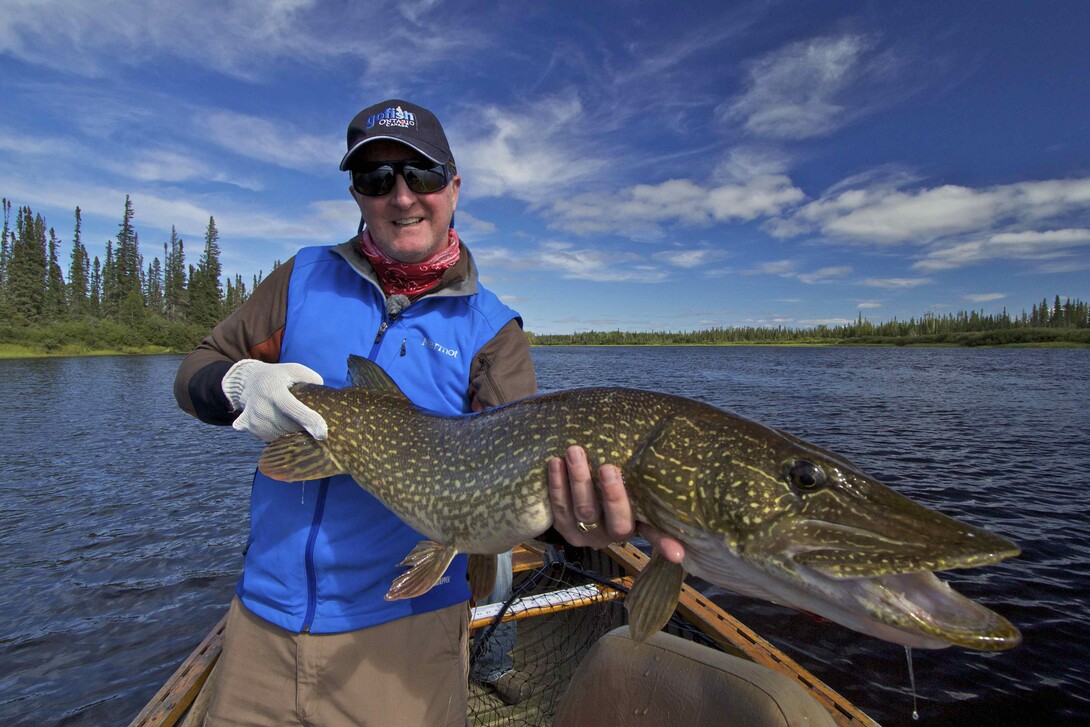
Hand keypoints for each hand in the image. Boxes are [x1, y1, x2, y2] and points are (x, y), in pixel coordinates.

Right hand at [221, 359, 327, 441]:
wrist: (248, 381)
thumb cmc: (278, 375)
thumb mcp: (295, 370)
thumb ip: (312, 380)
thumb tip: (324, 398)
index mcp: (273, 390)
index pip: (292, 409)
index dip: (308, 421)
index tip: (323, 434)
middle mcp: (261, 407)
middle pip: (291, 426)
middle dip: (303, 424)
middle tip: (301, 411)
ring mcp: (253, 420)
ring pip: (284, 435)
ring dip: (292, 429)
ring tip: (286, 413)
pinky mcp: (250, 429)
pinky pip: (274, 438)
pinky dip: (281, 432)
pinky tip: (278, 419)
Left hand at [547, 445, 684, 562]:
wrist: (601, 510)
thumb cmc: (631, 506)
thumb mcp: (646, 516)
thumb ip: (659, 529)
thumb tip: (680, 556)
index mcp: (623, 532)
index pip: (621, 518)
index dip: (615, 497)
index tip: (611, 470)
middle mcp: (599, 536)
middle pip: (590, 511)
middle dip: (587, 482)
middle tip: (584, 452)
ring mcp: (577, 532)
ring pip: (571, 506)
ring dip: (570, 478)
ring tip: (573, 451)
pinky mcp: (561, 525)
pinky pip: (556, 505)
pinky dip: (555, 483)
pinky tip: (555, 462)